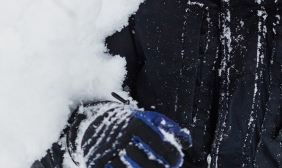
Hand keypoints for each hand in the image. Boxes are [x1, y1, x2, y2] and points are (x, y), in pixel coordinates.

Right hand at [66, 102, 191, 167]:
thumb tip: (188, 143)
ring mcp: (107, 152)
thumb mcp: (148, 118)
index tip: (177, 161)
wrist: (93, 121)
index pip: (158, 141)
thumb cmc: (129, 122)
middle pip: (146, 160)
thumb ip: (169, 128)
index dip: (171, 154)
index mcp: (135, 124)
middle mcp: (121, 138)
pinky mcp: (97, 164)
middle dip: (159, 167)